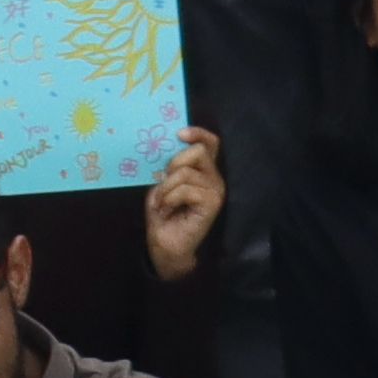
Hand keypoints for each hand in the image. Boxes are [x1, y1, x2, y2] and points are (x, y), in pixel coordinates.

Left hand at [143, 124, 226, 284]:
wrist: (165, 243)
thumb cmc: (163, 212)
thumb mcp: (162, 182)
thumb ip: (170, 165)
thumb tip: (166, 146)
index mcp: (203, 170)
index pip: (210, 143)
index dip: (198, 133)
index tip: (179, 134)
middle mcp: (214, 178)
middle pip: (199, 151)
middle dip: (174, 164)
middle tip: (162, 181)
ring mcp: (216, 191)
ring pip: (186, 172)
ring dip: (166, 187)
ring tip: (162, 202)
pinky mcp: (213, 203)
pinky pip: (186, 189)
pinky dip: (170, 197)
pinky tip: (167, 208)